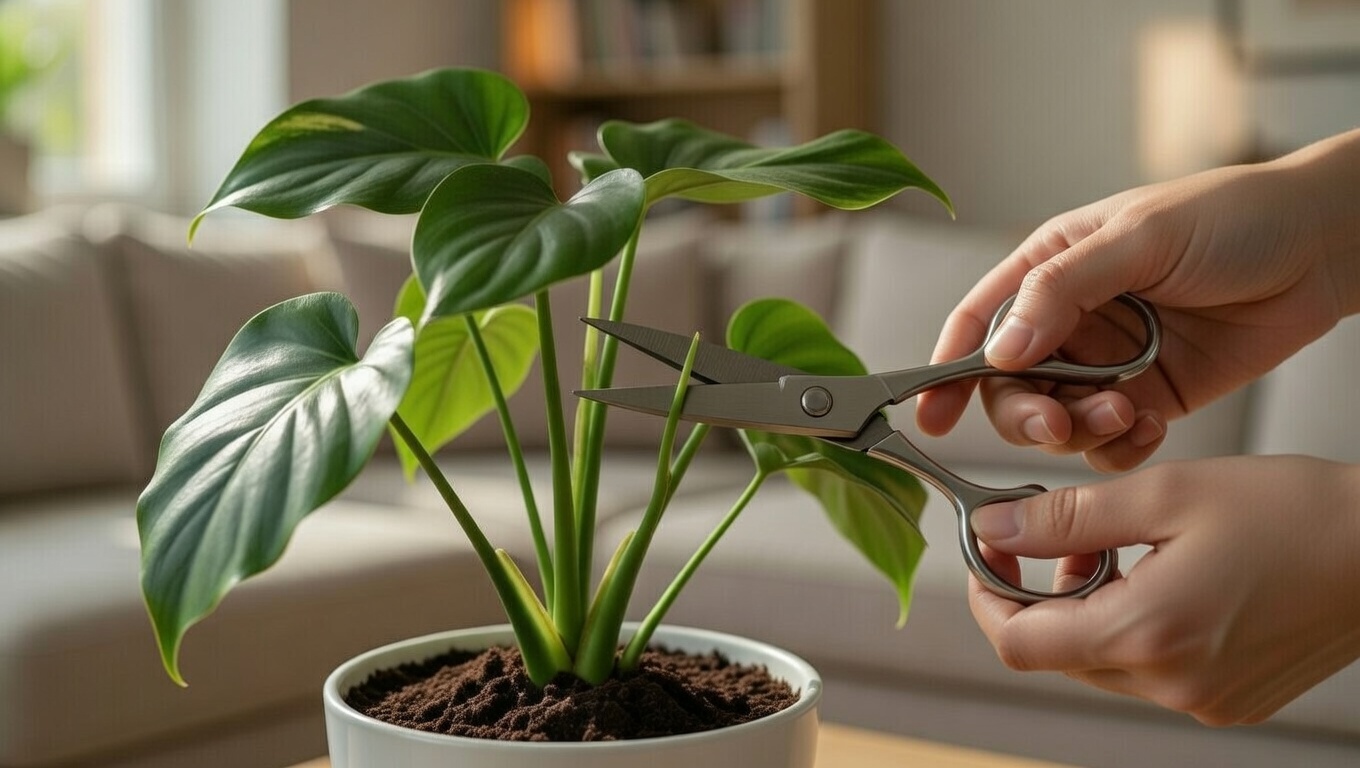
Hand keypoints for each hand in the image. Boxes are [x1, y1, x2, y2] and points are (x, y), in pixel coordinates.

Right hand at [916, 129, 1359, 471]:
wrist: (1323, 247)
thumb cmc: (1233, 218)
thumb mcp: (1140, 238)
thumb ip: (1064, 291)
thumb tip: (999, 350)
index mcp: (1050, 268)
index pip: (978, 323)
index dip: (946, 370)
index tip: (932, 414)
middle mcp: (1070, 320)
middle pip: (1009, 386)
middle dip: (1024, 413)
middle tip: (1056, 422)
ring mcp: (1108, 364)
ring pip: (1057, 421)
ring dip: (1079, 429)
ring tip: (1126, 411)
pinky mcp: (1150, 397)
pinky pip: (1109, 443)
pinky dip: (1120, 446)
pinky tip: (1150, 423)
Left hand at [968, 455, 1359, 724]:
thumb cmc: (1295, 512)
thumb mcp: (1165, 495)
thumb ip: (1067, 517)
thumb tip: (992, 528)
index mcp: (1148, 635)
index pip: (1018, 643)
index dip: (985, 596)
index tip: (987, 550)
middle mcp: (1172, 685)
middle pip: (1056, 653)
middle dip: (1038, 592)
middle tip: (1056, 530)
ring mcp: (1203, 700)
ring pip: (1100, 661)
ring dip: (1086, 607)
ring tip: (1117, 545)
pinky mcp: (1229, 700)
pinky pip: (1148, 670)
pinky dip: (1132, 625)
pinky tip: (1159, 575)